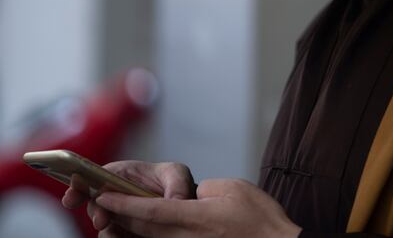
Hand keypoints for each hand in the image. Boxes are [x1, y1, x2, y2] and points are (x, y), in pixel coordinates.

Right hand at [61, 160, 194, 234]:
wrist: (179, 204)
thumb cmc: (173, 182)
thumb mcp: (176, 174)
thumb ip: (175, 183)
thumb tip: (175, 201)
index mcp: (118, 176)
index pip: (91, 179)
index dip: (78, 186)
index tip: (72, 196)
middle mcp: (112, 197)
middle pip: (94, 205)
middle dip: (94, 212)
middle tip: (102, 219)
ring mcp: (116, 216)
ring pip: (103, 226)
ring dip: (106, 230)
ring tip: (114, 231)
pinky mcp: (123, 232)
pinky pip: (114, 236)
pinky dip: (115, 237)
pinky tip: (121, 237)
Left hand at [94, 178, 301, 237]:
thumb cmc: (260, 217)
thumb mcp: (233, 187)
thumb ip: (204, 189)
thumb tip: (190, 195)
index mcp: (193, 217)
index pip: (149, 210)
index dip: (123, 203)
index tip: (104, 194)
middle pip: (144, 229)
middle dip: (121, 217)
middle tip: (104, 205)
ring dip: (132, 231)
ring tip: (117, 221)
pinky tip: (146, 233)